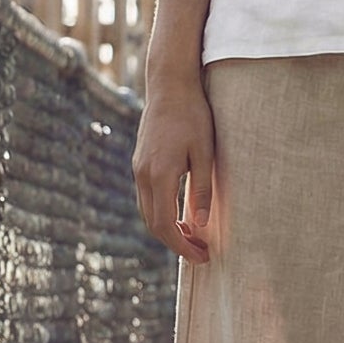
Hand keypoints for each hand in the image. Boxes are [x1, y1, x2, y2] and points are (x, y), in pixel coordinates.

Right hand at [133, 71, 216, 262]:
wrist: (170, 85)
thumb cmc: (193, 115)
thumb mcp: (205, 152)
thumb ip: (202, 190)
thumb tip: (200, 225)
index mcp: (159, 175)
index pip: (165, 225)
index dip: (182, 247)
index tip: (202, 256)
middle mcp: (143, 175)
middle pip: (153, 224)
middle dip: (176, 243)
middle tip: (201, 253)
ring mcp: (138, 169)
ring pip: (148, 212)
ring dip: (168, 229)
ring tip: (194, 238)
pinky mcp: (140, 163)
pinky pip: (147, 198)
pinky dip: (162, 213)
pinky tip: (181, 215)